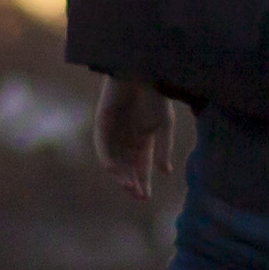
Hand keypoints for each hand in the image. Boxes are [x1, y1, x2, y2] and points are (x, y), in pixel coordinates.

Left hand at [92, 72, 179, 205]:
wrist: (142, 72)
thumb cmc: (156, 96)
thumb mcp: (164, 126)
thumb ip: (163, 149)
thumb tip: (166, 173)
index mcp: (143, 140)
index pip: (141, 167)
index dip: (143, 182)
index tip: (145, 198)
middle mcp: (127, 139)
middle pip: (127, 167)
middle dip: (131, 182)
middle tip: (137, 195)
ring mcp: (113, 133)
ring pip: (114, 160)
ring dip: (120, 174)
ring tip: (128, 186)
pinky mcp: (102, 124)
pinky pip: (102, 146)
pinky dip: (108, 159)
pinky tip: (115, 170)